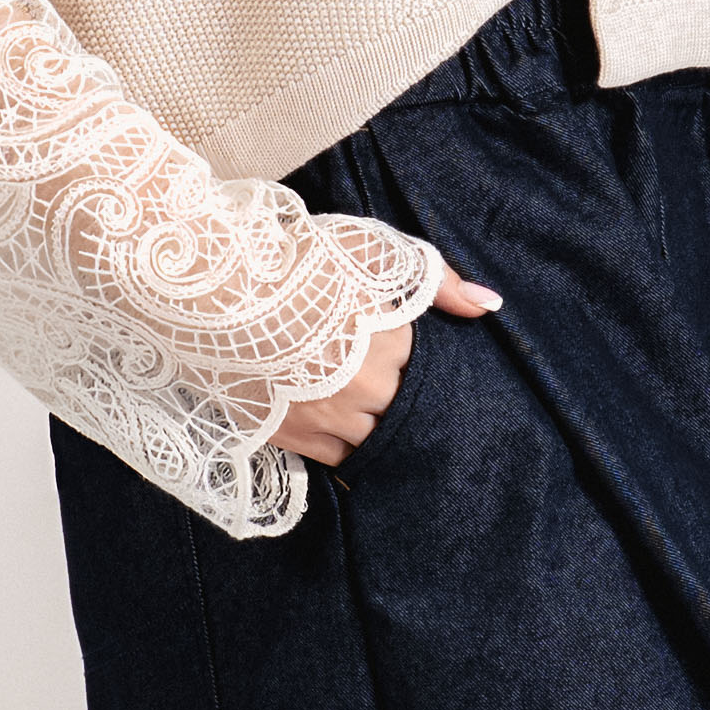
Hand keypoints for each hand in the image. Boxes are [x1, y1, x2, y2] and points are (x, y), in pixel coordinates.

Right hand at [271, 264, 501, 466]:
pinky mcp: (292, 436)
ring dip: (367, 424)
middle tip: (373, 379)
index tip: (396, 353)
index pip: (423, 371)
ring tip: (355, 404)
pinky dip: (339, 445)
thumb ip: (437, 281)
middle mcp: (367, 390)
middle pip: (399, 409)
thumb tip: (490, 307)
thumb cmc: (297, 260)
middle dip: (391, 395)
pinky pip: (333, 458)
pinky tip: (336, 427)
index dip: (410, 361)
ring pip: (370, 440)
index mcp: (391, 344)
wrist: (218, 288)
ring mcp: (329, 418)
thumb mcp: (370, 250)